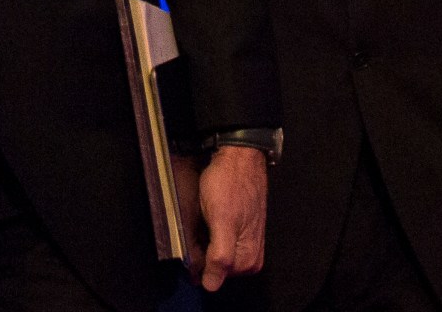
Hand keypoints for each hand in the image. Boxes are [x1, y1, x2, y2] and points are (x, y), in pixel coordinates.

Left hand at [193, 145, 267, 290]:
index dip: (198, 263)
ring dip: (203, 242)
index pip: (215, 278)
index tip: (190, 245)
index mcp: (249, 258)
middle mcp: (251, 254)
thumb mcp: (222, 222)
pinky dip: (208, 233)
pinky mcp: (240, 229)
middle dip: (201, 252)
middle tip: (195, 227)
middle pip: (216, 267)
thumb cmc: (230, 184)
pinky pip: (219, 240)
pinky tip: (205, 217)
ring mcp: (246, 242)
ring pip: (216, 253)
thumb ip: (220, 256)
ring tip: (201, 219)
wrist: (239, 157)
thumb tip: (211, 284)